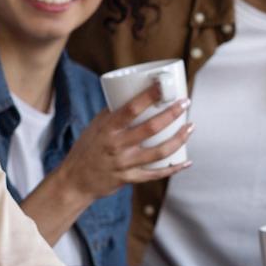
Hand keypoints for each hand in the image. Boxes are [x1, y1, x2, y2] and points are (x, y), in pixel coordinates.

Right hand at [51, 84, 191, 203]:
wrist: (75, 180)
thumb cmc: (86, 149)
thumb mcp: (95, 127)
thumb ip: (114, 113)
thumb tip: (134, 95)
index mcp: (107, 129)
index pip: (130, 109)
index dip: (148, 96)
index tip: (163, 85)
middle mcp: (116, 146)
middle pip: (150, 128)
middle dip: (172, 114)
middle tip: (185, 103)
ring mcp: (124, 164)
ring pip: (159, 152)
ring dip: (178, 139)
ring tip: (190, 127)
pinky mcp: (130, 178)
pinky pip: (155, 175)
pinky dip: (173, 169)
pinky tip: (186, 161)